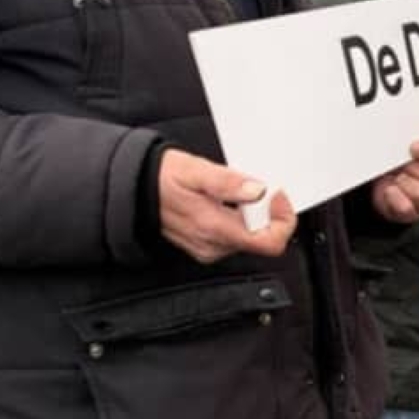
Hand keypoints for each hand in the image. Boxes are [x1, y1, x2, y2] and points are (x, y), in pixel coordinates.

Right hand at [157, 148, 296, 262]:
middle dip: (268, 213)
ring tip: (240, 193)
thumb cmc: (163, 178)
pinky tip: (230, 204)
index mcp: (214, 228)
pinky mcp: (206, 247)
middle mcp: (213, 245)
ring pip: (251, 239)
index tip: (276, 196)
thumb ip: (228, 182)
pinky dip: (241, 220)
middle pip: (263, 240)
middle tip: (257, 188)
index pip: (269, 242)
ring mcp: (209, 248)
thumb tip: (258, 190)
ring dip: (254, 216)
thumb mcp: (196, 170)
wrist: (136, 190)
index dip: (282, 219)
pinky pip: (236, 238)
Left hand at [371, 138, 418, 223]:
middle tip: (404, 164)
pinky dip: (395, 196)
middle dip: (417, 168)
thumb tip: (413, 137)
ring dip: (405, 182)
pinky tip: (390, 189)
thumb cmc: (400, 159)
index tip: (414, 146)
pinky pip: (406, 207)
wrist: (381, 179)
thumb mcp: (411, 143)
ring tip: (398, 177)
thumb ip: (418, 137)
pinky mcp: (412, 214)